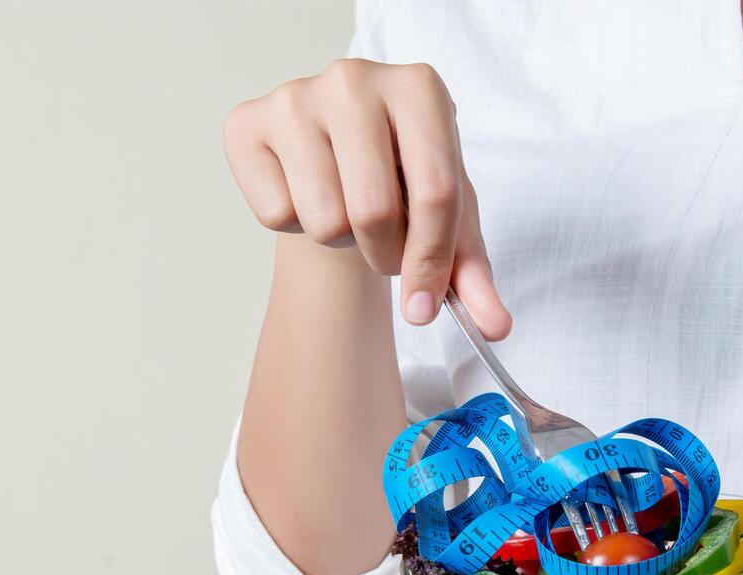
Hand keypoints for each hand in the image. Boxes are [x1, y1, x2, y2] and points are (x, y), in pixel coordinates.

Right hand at [222, 59, 510, 334]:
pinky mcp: (246, 124)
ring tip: (344, 208)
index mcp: (419, 86)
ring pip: (324, 218)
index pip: (436, 190)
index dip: (432, 261)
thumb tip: (496, 328)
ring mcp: (295, 97)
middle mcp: (354, 78)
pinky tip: (304, 192)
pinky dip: (294, 223)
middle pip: (374, 210)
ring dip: (339, 239)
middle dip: (383, 254)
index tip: (424, 304)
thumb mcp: (447, 218)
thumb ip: (472, 273)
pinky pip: (276, 213)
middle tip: (383, 246)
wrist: (336, 158)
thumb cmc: (399, 182)